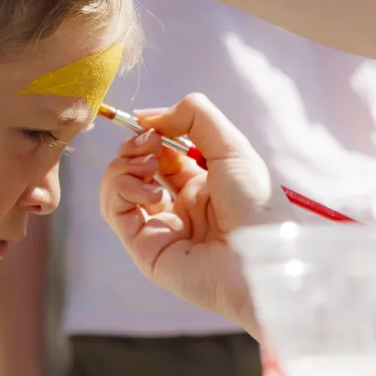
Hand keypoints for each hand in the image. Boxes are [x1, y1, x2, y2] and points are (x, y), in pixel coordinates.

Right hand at [100, 94, 288, 334]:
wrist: (261, 258)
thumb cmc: (257, 205)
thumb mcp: (233, 147)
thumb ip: (194, 117)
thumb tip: (147, 117)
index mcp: (203, 186)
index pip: (162, 153)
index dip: (151, 133)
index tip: (150, 124)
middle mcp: (180, 207)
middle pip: (136, 168)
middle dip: (134, 147)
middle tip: (148, 144)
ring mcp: (161, 228)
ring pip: (117, 188)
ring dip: (123, 166)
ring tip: (148, 166)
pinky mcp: (145, 249)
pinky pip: (115, 211)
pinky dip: (120, 190)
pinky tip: (150, 191)